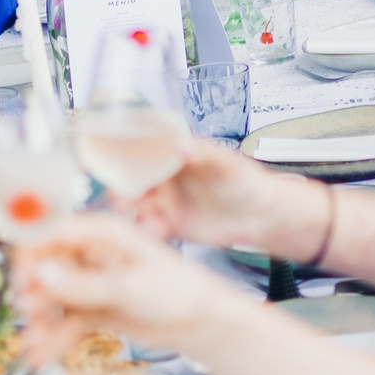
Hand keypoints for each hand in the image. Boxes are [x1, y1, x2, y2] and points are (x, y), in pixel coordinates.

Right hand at [14, 214, 236, 360]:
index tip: (22, 283)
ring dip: (41, 321)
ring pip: (52, 299)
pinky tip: (40, 356)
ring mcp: (90, 282)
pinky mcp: (93, 309)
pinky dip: (52, 338)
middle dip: (34, 294)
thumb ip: (85, 285)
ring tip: (36, 346)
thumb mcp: (130, 287)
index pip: (50, 234)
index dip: (30, 255)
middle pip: (45, 268)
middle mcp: (90, 253)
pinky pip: (64, 321)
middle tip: (32, 317)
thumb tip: (41, 276)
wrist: (202, 322)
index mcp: (100, 232)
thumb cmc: (176, 290)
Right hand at [133, 137, 325, 258]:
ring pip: (137, 204)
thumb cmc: (244, 180)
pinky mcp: (168, 224)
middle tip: (122, 196)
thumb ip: (204, 154)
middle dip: (123, 187)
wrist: (258, 215)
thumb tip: (181, 145)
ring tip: (143, 216)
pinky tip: (158, 229)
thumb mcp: (227, 163)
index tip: (116, 162)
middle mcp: (163, 176)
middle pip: (133, 179)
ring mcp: (164, 201)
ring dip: (133, 210)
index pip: (142, 150)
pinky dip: (149, 228)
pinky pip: (151, 226)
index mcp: (173, 153)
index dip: (125, 155)